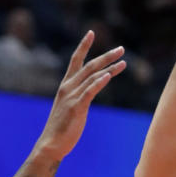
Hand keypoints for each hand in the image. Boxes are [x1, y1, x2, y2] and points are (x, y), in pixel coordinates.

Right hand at [35, 31, 124, 158]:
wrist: (51, 143)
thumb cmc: (63, 127)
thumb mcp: (72, 106)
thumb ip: (80, 95)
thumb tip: (90, 89)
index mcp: (66, 85)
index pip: (75, 60)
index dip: (83, 46)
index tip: (91, 32)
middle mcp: (68, 87)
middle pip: (89, 66)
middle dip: (106, 56)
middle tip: (121, 49)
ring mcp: (72, 96)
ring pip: (92, 76)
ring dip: (109, 68)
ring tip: (123, 62)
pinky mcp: (76, 107)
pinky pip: (89, 91)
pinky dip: (99, 82)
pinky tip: (108, 76)